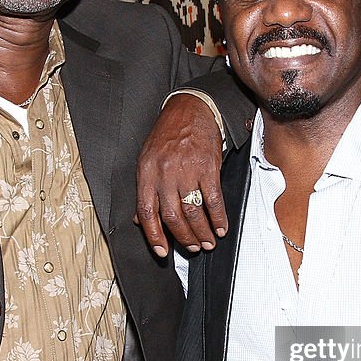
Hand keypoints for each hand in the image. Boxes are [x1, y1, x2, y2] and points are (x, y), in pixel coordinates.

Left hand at [136, 93, 225, 256]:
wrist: (190, 110)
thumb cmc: (167, 135)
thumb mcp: (147, 159)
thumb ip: (145, 190)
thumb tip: (140, 219)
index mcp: (147, 174)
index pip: (147, 212)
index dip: (154, 236)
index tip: (162, 251)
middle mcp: (165, 174)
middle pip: (173, 216)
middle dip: (184, 238)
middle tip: (193, 247)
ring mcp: (187, 171)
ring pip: (193, 212)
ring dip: (202, 231)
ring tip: (208, 241)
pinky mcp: (207, 167)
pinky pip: (213, 199)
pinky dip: (218, 217)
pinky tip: (221, 226)